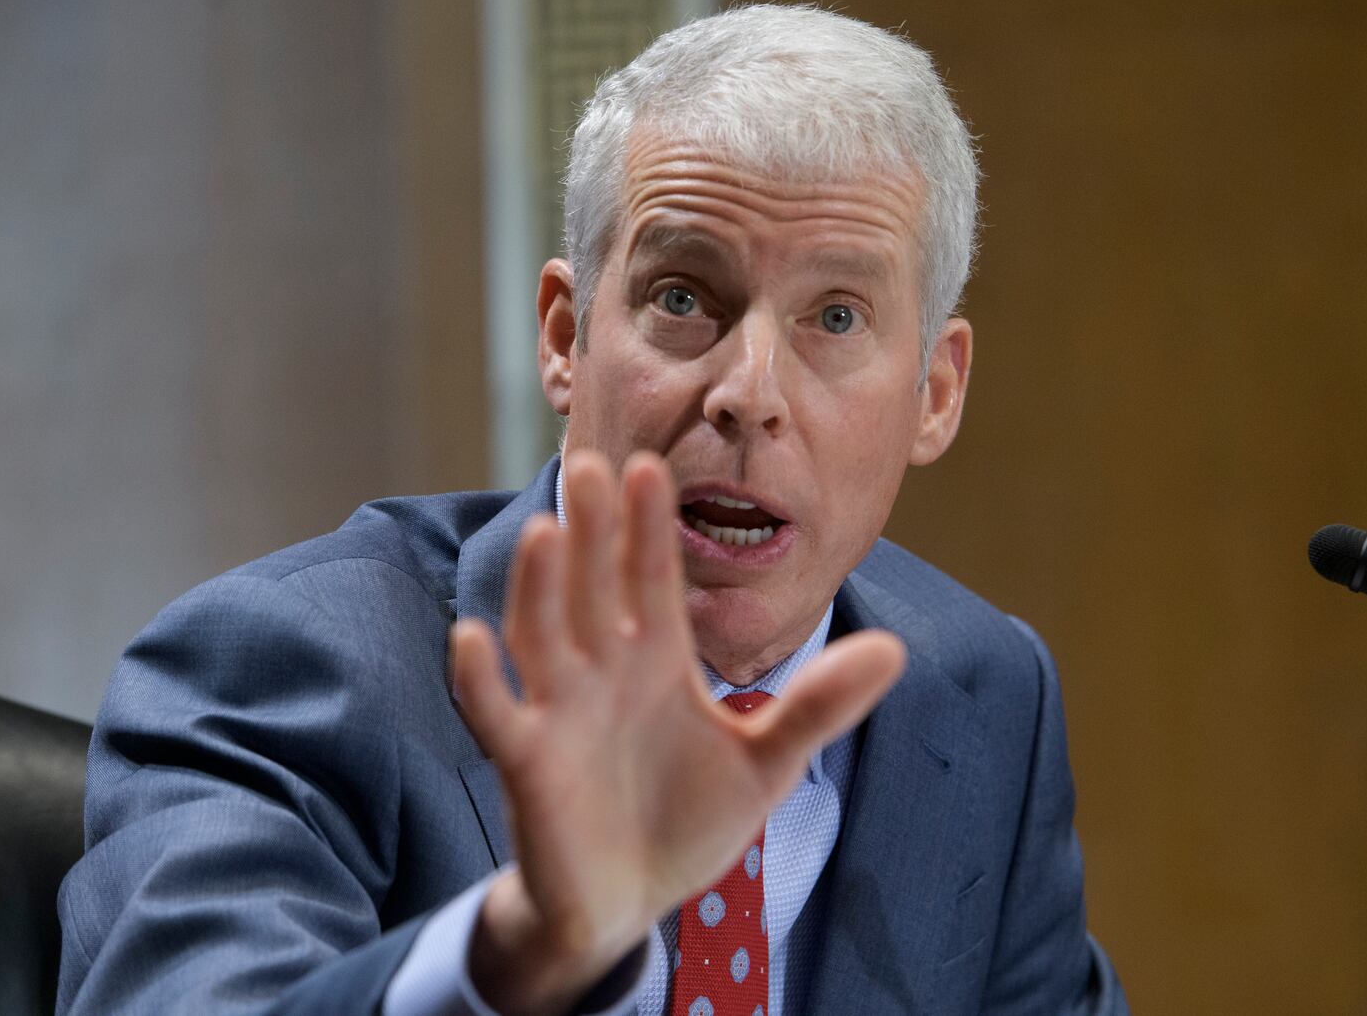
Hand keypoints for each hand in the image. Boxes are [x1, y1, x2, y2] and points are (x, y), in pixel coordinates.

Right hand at [453, 450, 904, 1015]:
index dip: (649, 528)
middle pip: (593, 586)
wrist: (629, 904)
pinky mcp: (528, 762)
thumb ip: (818, 705)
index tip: (651, 469)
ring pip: (543, 635)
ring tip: (545, 530)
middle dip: (593, 530)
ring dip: (541, 586)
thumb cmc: (686, 821)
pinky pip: (496, 713)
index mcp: (657, 658)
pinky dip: (479, 679)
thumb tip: (894, 651)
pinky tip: (472, 637)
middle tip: (590, 463)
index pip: (651, 577)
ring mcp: (560, 712)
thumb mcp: (765, 762)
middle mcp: (604, 671)